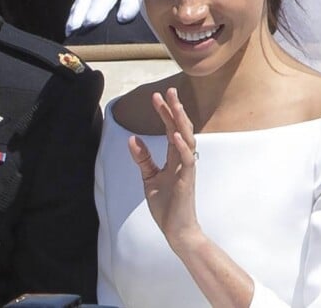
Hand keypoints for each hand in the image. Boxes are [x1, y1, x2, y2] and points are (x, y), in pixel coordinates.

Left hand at [129, 88, 200, 250]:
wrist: (176, 230)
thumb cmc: (166, 205)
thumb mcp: (149, 178)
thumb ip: (143, 159)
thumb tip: (132, 139)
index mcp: (174, 156)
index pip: (170, 128)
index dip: (165, 112)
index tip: (157, 96)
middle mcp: (182, 158)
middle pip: (181, 127)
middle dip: (175, 109)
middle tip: (169, 90)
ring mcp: (186, 168)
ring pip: (187, 138)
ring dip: (181, 121)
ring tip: (174, 104)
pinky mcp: (187, 179)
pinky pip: (187, 159)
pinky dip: (182, 146)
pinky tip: (175, 134)